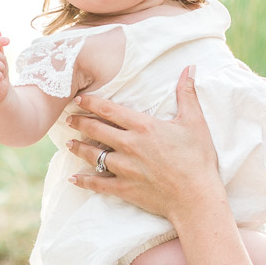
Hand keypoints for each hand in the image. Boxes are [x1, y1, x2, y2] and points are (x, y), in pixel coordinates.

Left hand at [68, 67, 223, 219]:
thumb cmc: (197, 159)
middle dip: (79, 122)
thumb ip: (187, 94)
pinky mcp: (124, 188)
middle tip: (68, 119)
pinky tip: (74, 178)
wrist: (196, 197)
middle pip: (96, 130)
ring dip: (78, 148)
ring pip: (93, 155)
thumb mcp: (194, 122)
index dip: (91, 103)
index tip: (79, 99)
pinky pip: (98, 183)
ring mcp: (124, 168)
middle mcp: (129, 145)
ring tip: (68, 144)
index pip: (109, 110)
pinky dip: (84, 181)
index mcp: (143, 126)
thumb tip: (189, 67)